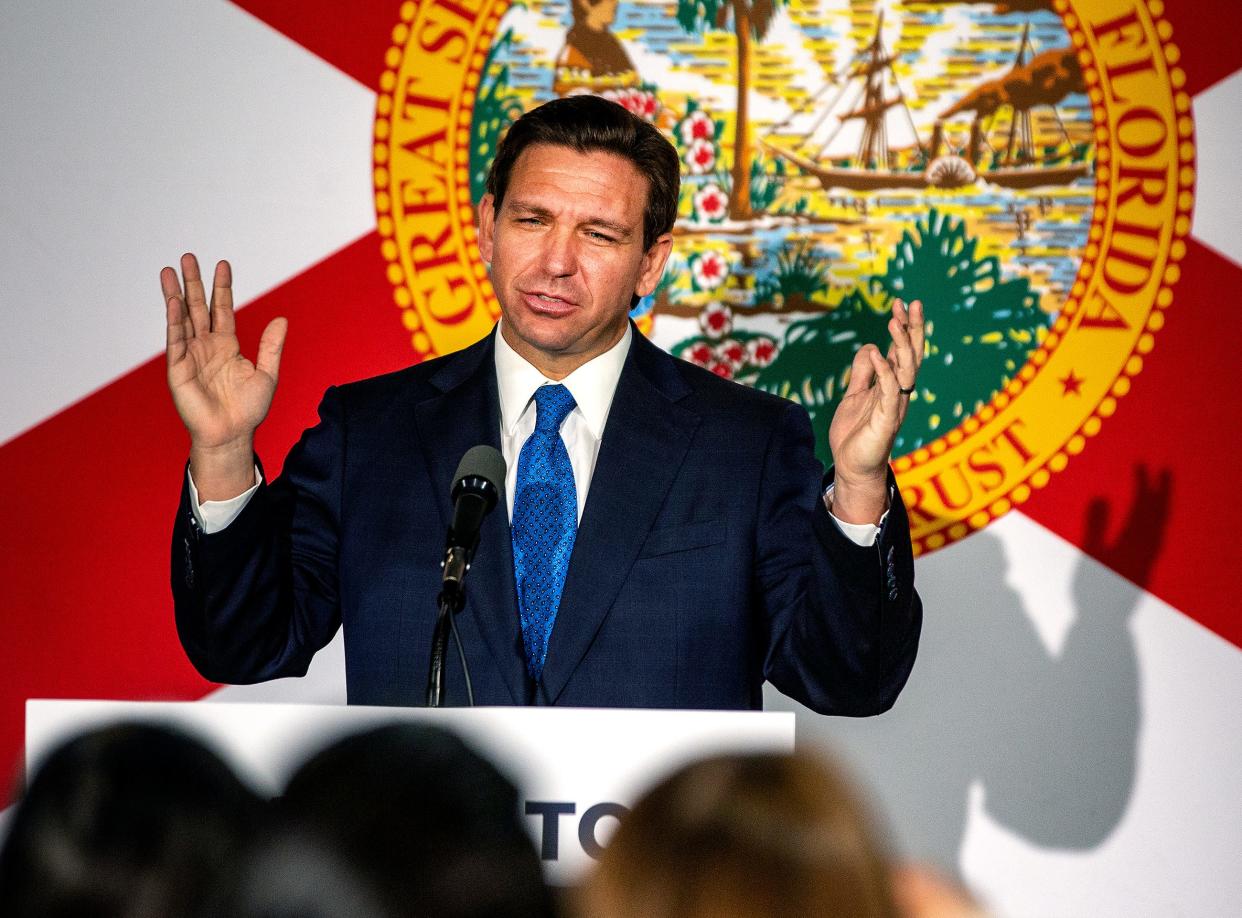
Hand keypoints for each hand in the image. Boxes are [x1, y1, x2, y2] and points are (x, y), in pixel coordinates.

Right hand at [164, 254, 286, 498]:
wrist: (233, 434)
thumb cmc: (248, 409)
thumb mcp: (267, 373)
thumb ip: (272, 346)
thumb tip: (282, 319)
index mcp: (227, 345)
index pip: (222, 309)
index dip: (222, 287)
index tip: (222, 264)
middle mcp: (206, 346)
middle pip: (198, 307)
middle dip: (194, 282)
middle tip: (188, 257)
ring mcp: (191, 355)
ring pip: (182, 318)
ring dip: (176, 294)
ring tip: (170, 270)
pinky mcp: (178, 368)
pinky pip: (176, 340)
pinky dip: (174, 320)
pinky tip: (173, 301)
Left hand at [827, 298, 923, 522]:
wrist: (852, 467)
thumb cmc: (856, 434)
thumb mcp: (855, 395)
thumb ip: (862, 373)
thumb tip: (870, 347)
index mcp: (892, 386)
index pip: (902, 351)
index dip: (904, 328)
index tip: (901, 304)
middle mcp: (899, 393)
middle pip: (912, 355)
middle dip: (913, 329)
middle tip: (912, 303)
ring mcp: (895, 405)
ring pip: (907, 370)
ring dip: (902, 345)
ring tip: (894, 322)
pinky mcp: (886, 420)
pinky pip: (889, 391)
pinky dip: (884, 371)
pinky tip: (877, 353)